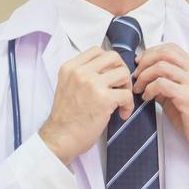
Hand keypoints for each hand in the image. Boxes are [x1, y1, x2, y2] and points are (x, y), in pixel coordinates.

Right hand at [40, 47, 133, 164]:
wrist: (60, 138)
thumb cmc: (66, 117)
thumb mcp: (67, 86)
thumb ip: (82, 75)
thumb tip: (108, 70)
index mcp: (70, 67)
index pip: (97, 50)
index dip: (109, 62)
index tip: (111, 75)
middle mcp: (80, 72)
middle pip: (113, 57)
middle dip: (121, 70)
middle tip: (120, 86)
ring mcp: (92, 84)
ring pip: (123, 73)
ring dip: (127, 87)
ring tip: (121, 101)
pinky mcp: (104, 99)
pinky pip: (127, 94)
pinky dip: (128, 105)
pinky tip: (122, 114)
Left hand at [133, 43, 188, 167]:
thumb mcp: (182, 95)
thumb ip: (167, 83)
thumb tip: (146, 76)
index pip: (171, 48)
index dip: (151, 52)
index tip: (139, 62)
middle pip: (165, 53)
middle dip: (145, 61)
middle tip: (136, 75)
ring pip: (161, 67)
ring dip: (144, 76)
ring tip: (139, 89)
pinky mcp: (188, 97)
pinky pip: (162, 84)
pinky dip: (150, 89)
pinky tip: (147, 98)